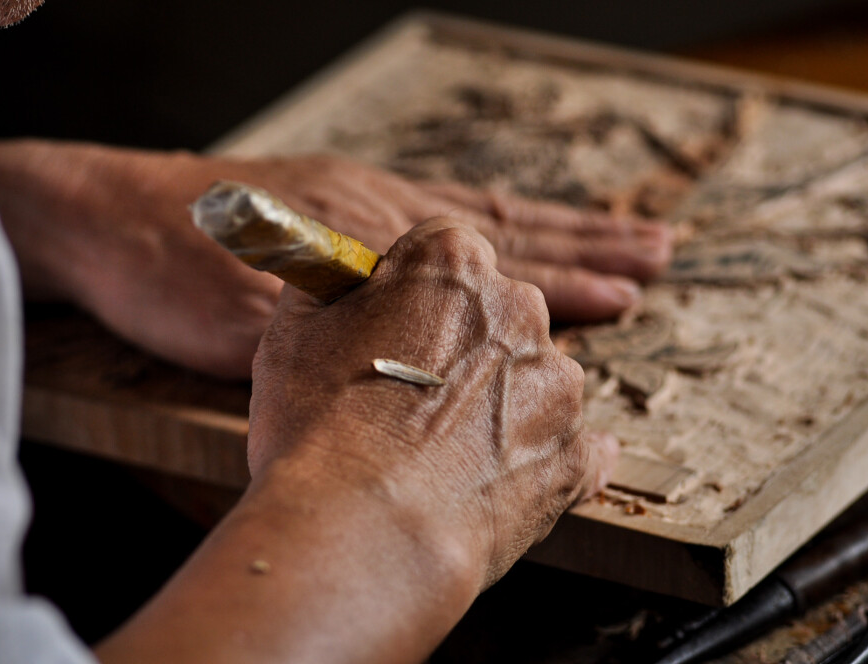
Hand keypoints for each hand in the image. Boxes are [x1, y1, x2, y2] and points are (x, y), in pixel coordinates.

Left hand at [0, 141, 670, 378]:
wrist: (115, 213)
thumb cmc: (178, 275)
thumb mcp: (247, 325)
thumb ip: (333, 335)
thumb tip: (405, 367)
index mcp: (385, 246)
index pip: (498, 263)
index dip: (568, 283)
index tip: (632, 293)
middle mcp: (395, 215)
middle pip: (515, 228)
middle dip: (592, 243)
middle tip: (658, 247)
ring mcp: (380, 201)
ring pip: (492, 210)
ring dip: (562, 222)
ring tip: (621, 226)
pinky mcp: (355, 196)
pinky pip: (450, 199)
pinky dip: (501, 212)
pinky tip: (518, 218)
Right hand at [249, 218, 617, 587]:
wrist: (363, 531)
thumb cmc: (319, 428)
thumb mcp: (291, 333)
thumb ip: (324, 284)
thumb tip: (332, 274)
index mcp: (452, 264)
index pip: (445, 250)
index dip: (415, 290)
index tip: (395, 324)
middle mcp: (519, 308)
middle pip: (496, 312)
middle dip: (463, 345)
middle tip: (413, 397)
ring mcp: (557, 383)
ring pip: (533, 378)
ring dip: (500, 404)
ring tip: (443, 453)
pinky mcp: (574, 454)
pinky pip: (576, 447)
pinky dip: (543, 458)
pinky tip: (503, 478)